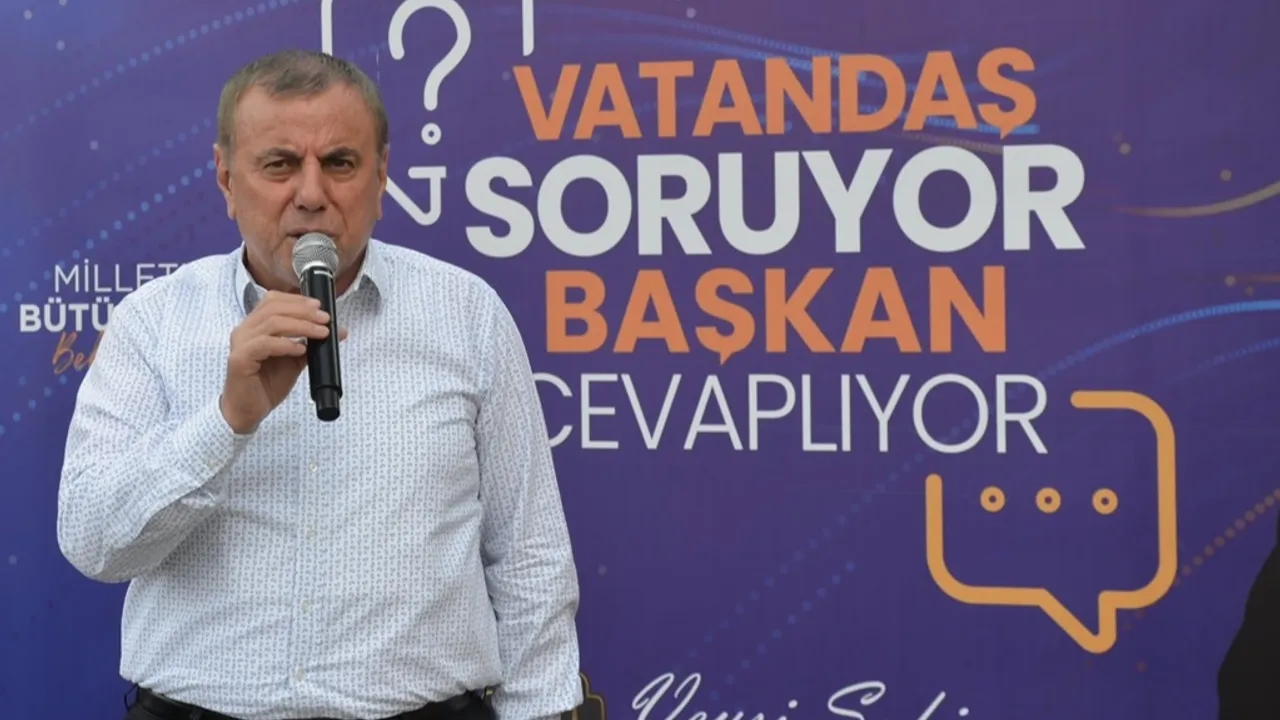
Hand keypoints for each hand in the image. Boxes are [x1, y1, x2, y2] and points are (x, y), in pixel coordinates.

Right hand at [219, 290, 346, 433]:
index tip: (319, 306)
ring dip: (301, 326)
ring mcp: (241, 343)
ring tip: (320, 333)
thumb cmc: (267, 384)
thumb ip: (312, 344)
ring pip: (272, 323)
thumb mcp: (295, 360)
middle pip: (274, 308)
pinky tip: (300, 349)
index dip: (297, 300)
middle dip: (303, 311)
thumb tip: (339, 331)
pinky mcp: (240, 359)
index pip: (273, 300)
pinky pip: (264, 344)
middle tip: (325, 319)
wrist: (248, 410)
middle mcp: (245, 330)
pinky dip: (285, 344)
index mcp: (255, 326)